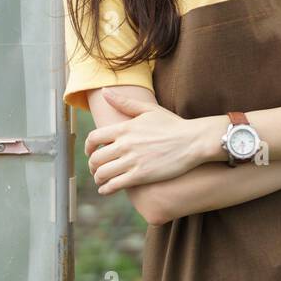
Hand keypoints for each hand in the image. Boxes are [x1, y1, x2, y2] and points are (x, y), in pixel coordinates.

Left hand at [84, 91, 203, 193]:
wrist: (193, 141)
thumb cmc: (173, 125)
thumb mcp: (149, 110)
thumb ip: (124, 102)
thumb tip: (105, 90)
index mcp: (125, 128)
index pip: (94, 138)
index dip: (87, 147)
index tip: (90, 151)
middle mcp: (125, 144)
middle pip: (96, 158)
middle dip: (92, 165)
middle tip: (96, 168)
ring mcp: (132, 161)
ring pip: (102, 173)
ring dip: (98, 178)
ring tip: (101, 180)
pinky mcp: (141, 175)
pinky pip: (114, 185)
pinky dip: (105, 189)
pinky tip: (106, 189)